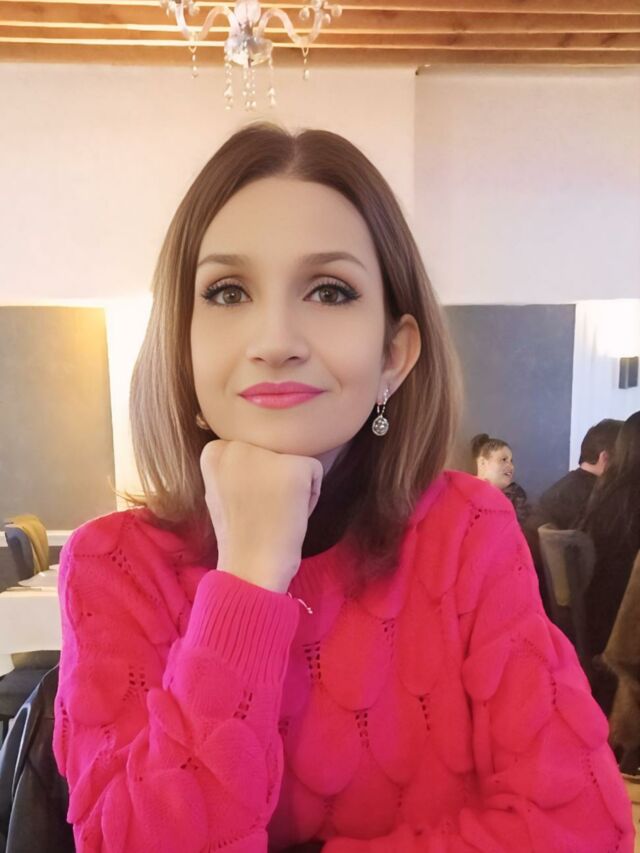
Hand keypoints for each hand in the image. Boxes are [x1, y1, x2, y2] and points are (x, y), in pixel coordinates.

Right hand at [200, 440, 323, 593]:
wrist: (250, 569)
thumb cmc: (241, 535)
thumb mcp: (222, 490)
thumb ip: (236, 466)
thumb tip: (266, 453)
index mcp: (215, 450)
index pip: (252, 450)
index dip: (255, 480)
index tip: (246, 505)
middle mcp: (237, 445)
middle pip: (275, 452)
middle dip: (274, 480)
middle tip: (262, 511)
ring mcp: (265, 455)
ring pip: (294, 460)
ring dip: (292, 487)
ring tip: (275, 513)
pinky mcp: (294, 467)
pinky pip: (315, 471)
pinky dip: (311, 496)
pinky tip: (290, 516)